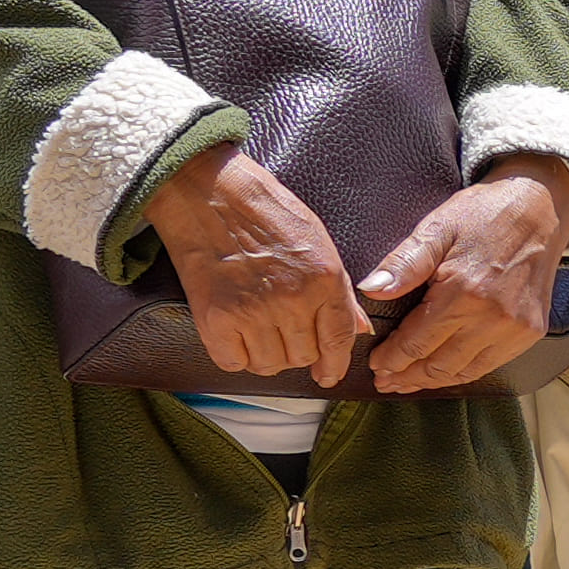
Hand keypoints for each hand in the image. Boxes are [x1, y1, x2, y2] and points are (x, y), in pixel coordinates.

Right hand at [145, 138, 365, 386]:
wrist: (208, 192)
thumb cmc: (265, 212)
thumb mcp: (318, 241)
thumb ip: (339, 289)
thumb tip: (359, 328)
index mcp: (323, 280)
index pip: (338, 339)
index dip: (335, 364)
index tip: (329, 375)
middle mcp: (292, 300)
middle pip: (304, 356)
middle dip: (298, 352)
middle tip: (283, 332)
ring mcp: (253, 312)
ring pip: (270, 365)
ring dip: (267, 355)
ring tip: (258, 330)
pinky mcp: (216, 319)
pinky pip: (233, 362)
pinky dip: (235, 355)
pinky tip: (235, 334)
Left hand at [352, 156, 568, 392]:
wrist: (539, 208)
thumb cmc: (484, 214)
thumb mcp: (437, 228)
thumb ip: (404, 264)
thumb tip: (370, 291)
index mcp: (464, 292)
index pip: (417, 342)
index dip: (392, 358)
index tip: (375, 364)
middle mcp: (492, 318)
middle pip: (439, 365)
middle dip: (408, 376)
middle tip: (386, 380)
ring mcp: (515, 328)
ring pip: (465, 371)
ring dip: (434, 380)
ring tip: (410, 381)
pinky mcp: (531, 331)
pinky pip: (491, 365)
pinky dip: (464, 373)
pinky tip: (446, 371)